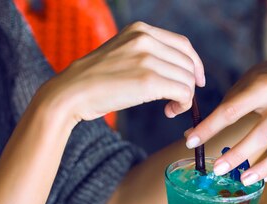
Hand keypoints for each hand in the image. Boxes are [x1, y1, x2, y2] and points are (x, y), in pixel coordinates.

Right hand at [44, 21, 205, 123]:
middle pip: (188, 63)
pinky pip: (182, 92)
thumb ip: (145, 53)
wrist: (72, 92)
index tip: (195, 81)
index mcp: (139, 30)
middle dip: (189, 84)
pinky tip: (169, 111)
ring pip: (187, 79)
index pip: (183, 44)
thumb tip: (174, 69)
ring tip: (170, 108)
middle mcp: (145, 39)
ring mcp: (147, 59)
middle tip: (176, 101)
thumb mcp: (121, 53)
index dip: (194, 64)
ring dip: (184, 97)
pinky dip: (182, 105)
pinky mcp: (148, 81)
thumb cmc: (94, 80)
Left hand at [185, 60, 266, 184]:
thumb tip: (190, 137)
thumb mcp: (240, 88)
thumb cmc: (261, 81)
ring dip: (262, 169)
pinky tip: (266, 178)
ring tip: (243, 181)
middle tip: (217, 170)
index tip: (191, 143)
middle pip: (259, 135)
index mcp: (264, 87)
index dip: (209, 128)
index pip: (231, 111)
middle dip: (237, 155)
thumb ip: (220, 112)